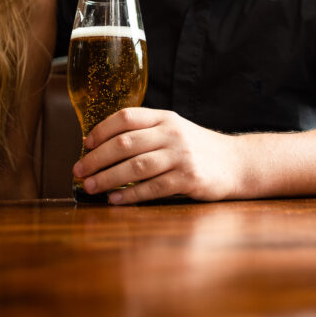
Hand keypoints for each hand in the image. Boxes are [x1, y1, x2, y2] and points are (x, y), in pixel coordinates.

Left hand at [73, 108, 241, 204]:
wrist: (237, 163)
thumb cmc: (197, 149)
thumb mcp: (174, 131)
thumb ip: (146, 133)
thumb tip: (102, 147)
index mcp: (165, 118)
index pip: (127, 117)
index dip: (102, 129)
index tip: (85, 144)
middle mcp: (172, 133)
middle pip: (126, 143)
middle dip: (97, 158)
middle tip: (78, 170)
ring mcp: (182, 156)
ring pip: (135, 166)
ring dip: (108, 177)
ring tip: (90, 186)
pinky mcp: (189, 179)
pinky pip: (153, 188)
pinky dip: (130, 195)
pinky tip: (115, 200)